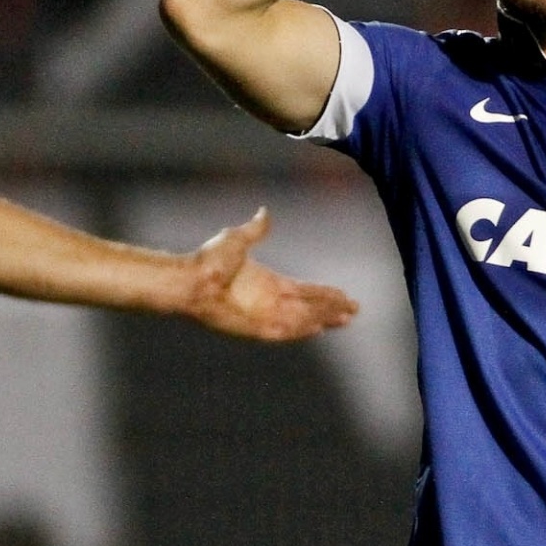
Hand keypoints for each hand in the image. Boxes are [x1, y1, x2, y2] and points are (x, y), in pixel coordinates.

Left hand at [182, 208, 357, 340]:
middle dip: (332, 309)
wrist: (191, 279)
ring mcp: (263, 315)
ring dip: (324, 319)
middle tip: (354, 311)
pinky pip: (285, 332)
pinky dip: (302, 330)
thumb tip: (265, 213)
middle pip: (310, 307)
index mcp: (268, 282)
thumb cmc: (208, 260)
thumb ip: (256, 229)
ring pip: (303, 319)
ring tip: (345, 319)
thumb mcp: (237, 238)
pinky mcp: (255, 327)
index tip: (344, 296)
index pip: (305, 290)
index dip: (326, 294)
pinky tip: (319, 328)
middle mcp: (269, 301)